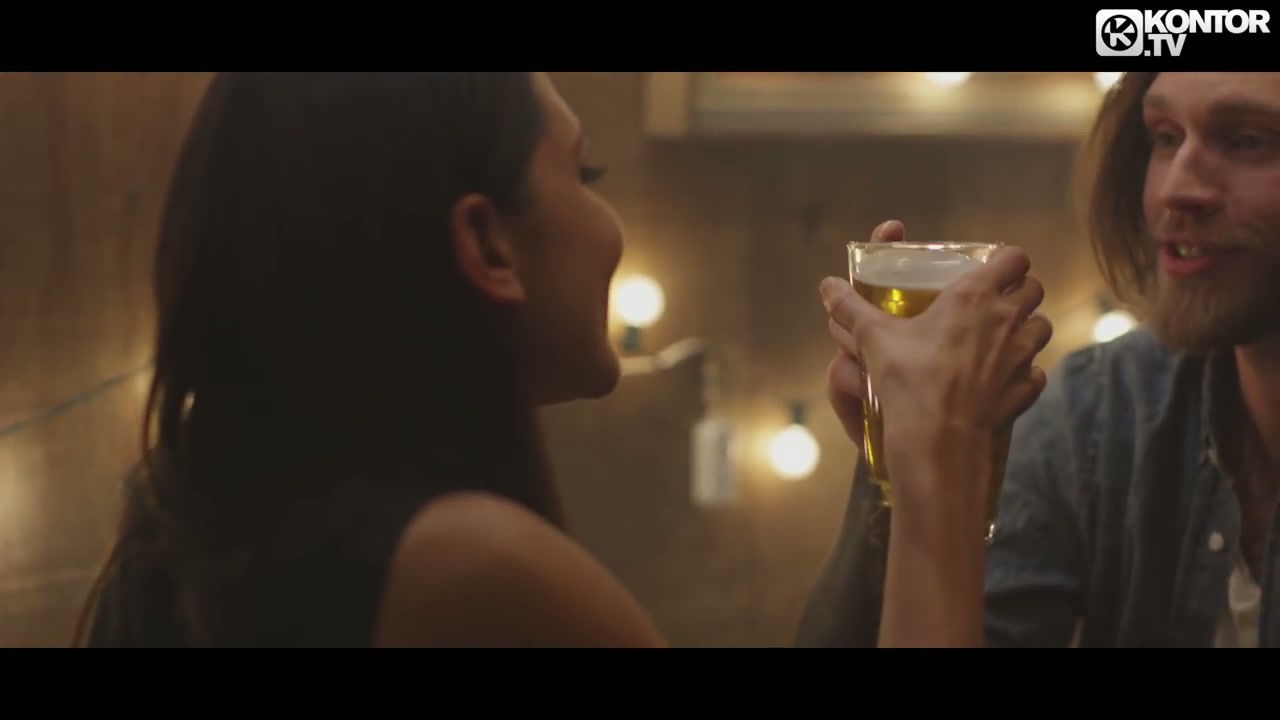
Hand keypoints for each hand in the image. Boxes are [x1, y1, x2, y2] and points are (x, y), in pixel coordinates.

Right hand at [819, 235, 1051, 444]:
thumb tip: (827, 285)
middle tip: (992, 302)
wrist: (939, 440)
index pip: (1014, 257)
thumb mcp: (875, 339)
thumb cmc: (909, 381)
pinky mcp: (1028, 388)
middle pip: (1034, 289)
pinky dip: (1024, 371)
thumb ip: (852, 308)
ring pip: (1042, 327)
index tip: (990, 268)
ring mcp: (1023, 355)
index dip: (1006, 260)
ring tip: (1000, 338)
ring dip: (1026, 328)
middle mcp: (1008, 319)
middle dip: (1018, 291)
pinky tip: (1001, 378)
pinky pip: (1036, 371)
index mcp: (975, 296)